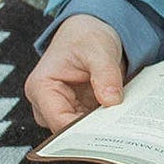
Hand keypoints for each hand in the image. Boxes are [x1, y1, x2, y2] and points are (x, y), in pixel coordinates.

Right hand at [24, 13, 126, 133]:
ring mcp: (60, 109)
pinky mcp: (75, 111)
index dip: (82, 132)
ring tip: (122, 125)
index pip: (58, 121)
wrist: (89, 29)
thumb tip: (111, 101)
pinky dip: (103, 124)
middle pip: (67, 132)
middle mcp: (45, 103)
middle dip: (93, 134)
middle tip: (119, 131)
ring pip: (79, 133)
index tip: (106, 134)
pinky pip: (88, 126)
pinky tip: (120, 121)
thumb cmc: (85, 35)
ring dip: (100, 130)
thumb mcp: (99, 49)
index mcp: (41, 87)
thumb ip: (105, 74)